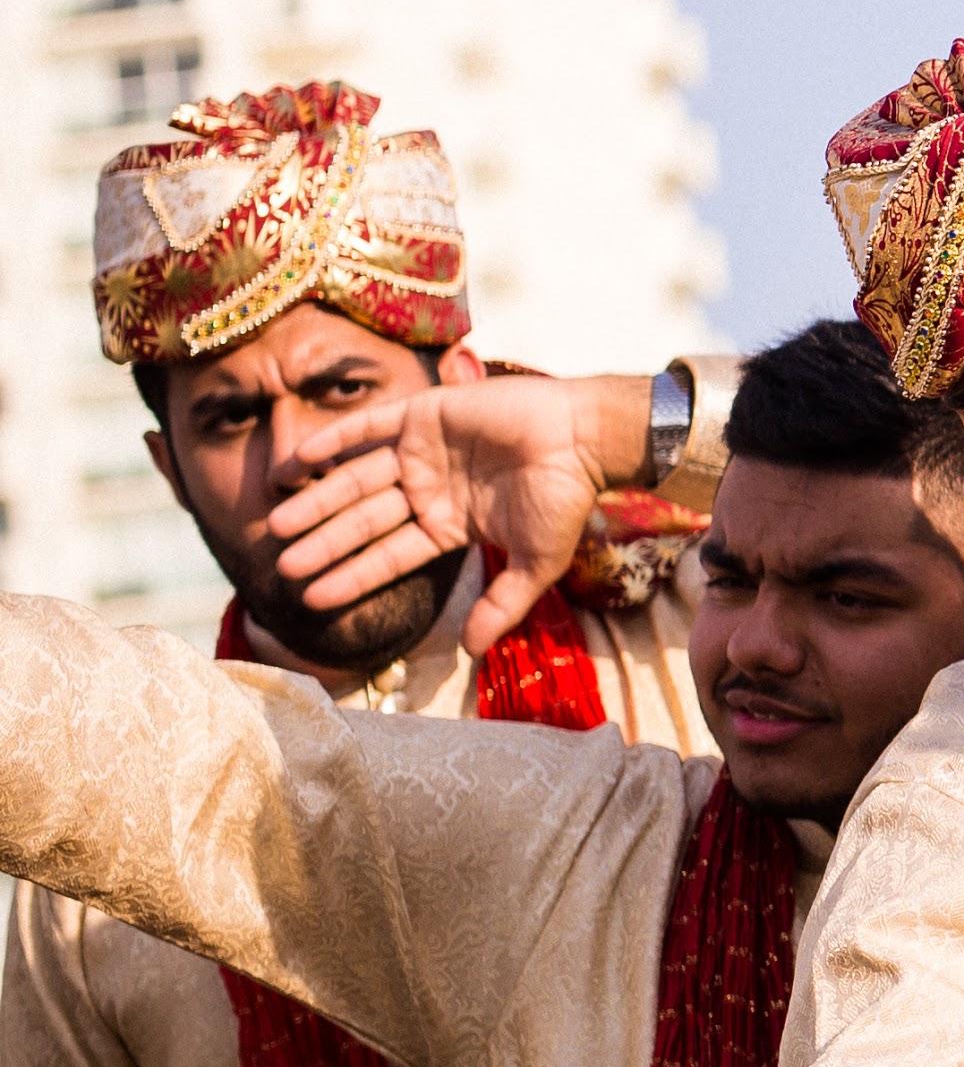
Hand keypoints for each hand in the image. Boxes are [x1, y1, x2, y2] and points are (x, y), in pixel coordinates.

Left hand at [260, 365, 640, 655]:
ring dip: (316, 500)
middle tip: (282, 564)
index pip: (389, 556)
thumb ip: (502, 604)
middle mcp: (428, 490)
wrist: (584, 437)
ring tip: (276, 524)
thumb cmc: (566, 499)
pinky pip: (367, 427)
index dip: (351, 577)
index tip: (311, 599)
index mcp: (449, 525)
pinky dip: (331, 440)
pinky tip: (297, 461)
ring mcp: (422, 451)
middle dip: (323, 542)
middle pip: (363, 520)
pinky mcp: (423, 413)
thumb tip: (473, 653)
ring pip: (355, 479)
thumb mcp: (537, 563)